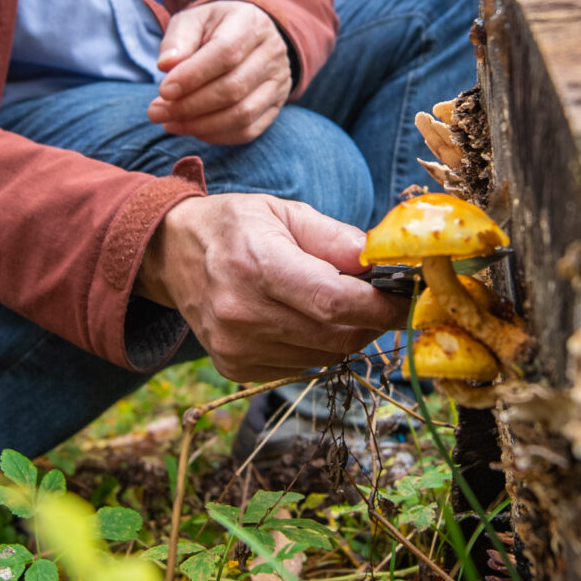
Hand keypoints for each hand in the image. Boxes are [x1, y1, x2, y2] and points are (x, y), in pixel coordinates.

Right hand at [138, 194, 402, 380]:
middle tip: (382, 301)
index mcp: (256, 265)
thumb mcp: (286, 213)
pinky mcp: (235, 367)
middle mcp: (242, 312)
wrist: (172, 254)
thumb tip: (386, 263)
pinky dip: (317, 348)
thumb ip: (338, 239)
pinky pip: (301, 367)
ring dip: (346, 335)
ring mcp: (235, 346)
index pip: (334, 302)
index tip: (408, 301)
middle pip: (335, 335)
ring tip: (339, 305)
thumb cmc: (236, 227)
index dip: (381, 308)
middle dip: (370, 322)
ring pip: (323, 357)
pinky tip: (304, 320)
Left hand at [148, 0, 290, 145]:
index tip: (164, 91)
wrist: (249, 34)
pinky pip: (249, 130)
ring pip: (242, 114)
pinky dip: (217, 136)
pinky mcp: (276, 105)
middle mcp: (272, 52)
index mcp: (250, 23)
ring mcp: (278, 82)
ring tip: (170, 123)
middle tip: (156, 113)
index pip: (225, 53)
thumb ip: (178, 40)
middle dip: (189, 106)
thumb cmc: (214, 28)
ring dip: (201, 125)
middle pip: (233, 88)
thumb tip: (165, 65)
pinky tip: (193, 129)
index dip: (193, 76)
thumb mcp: (193, 20)